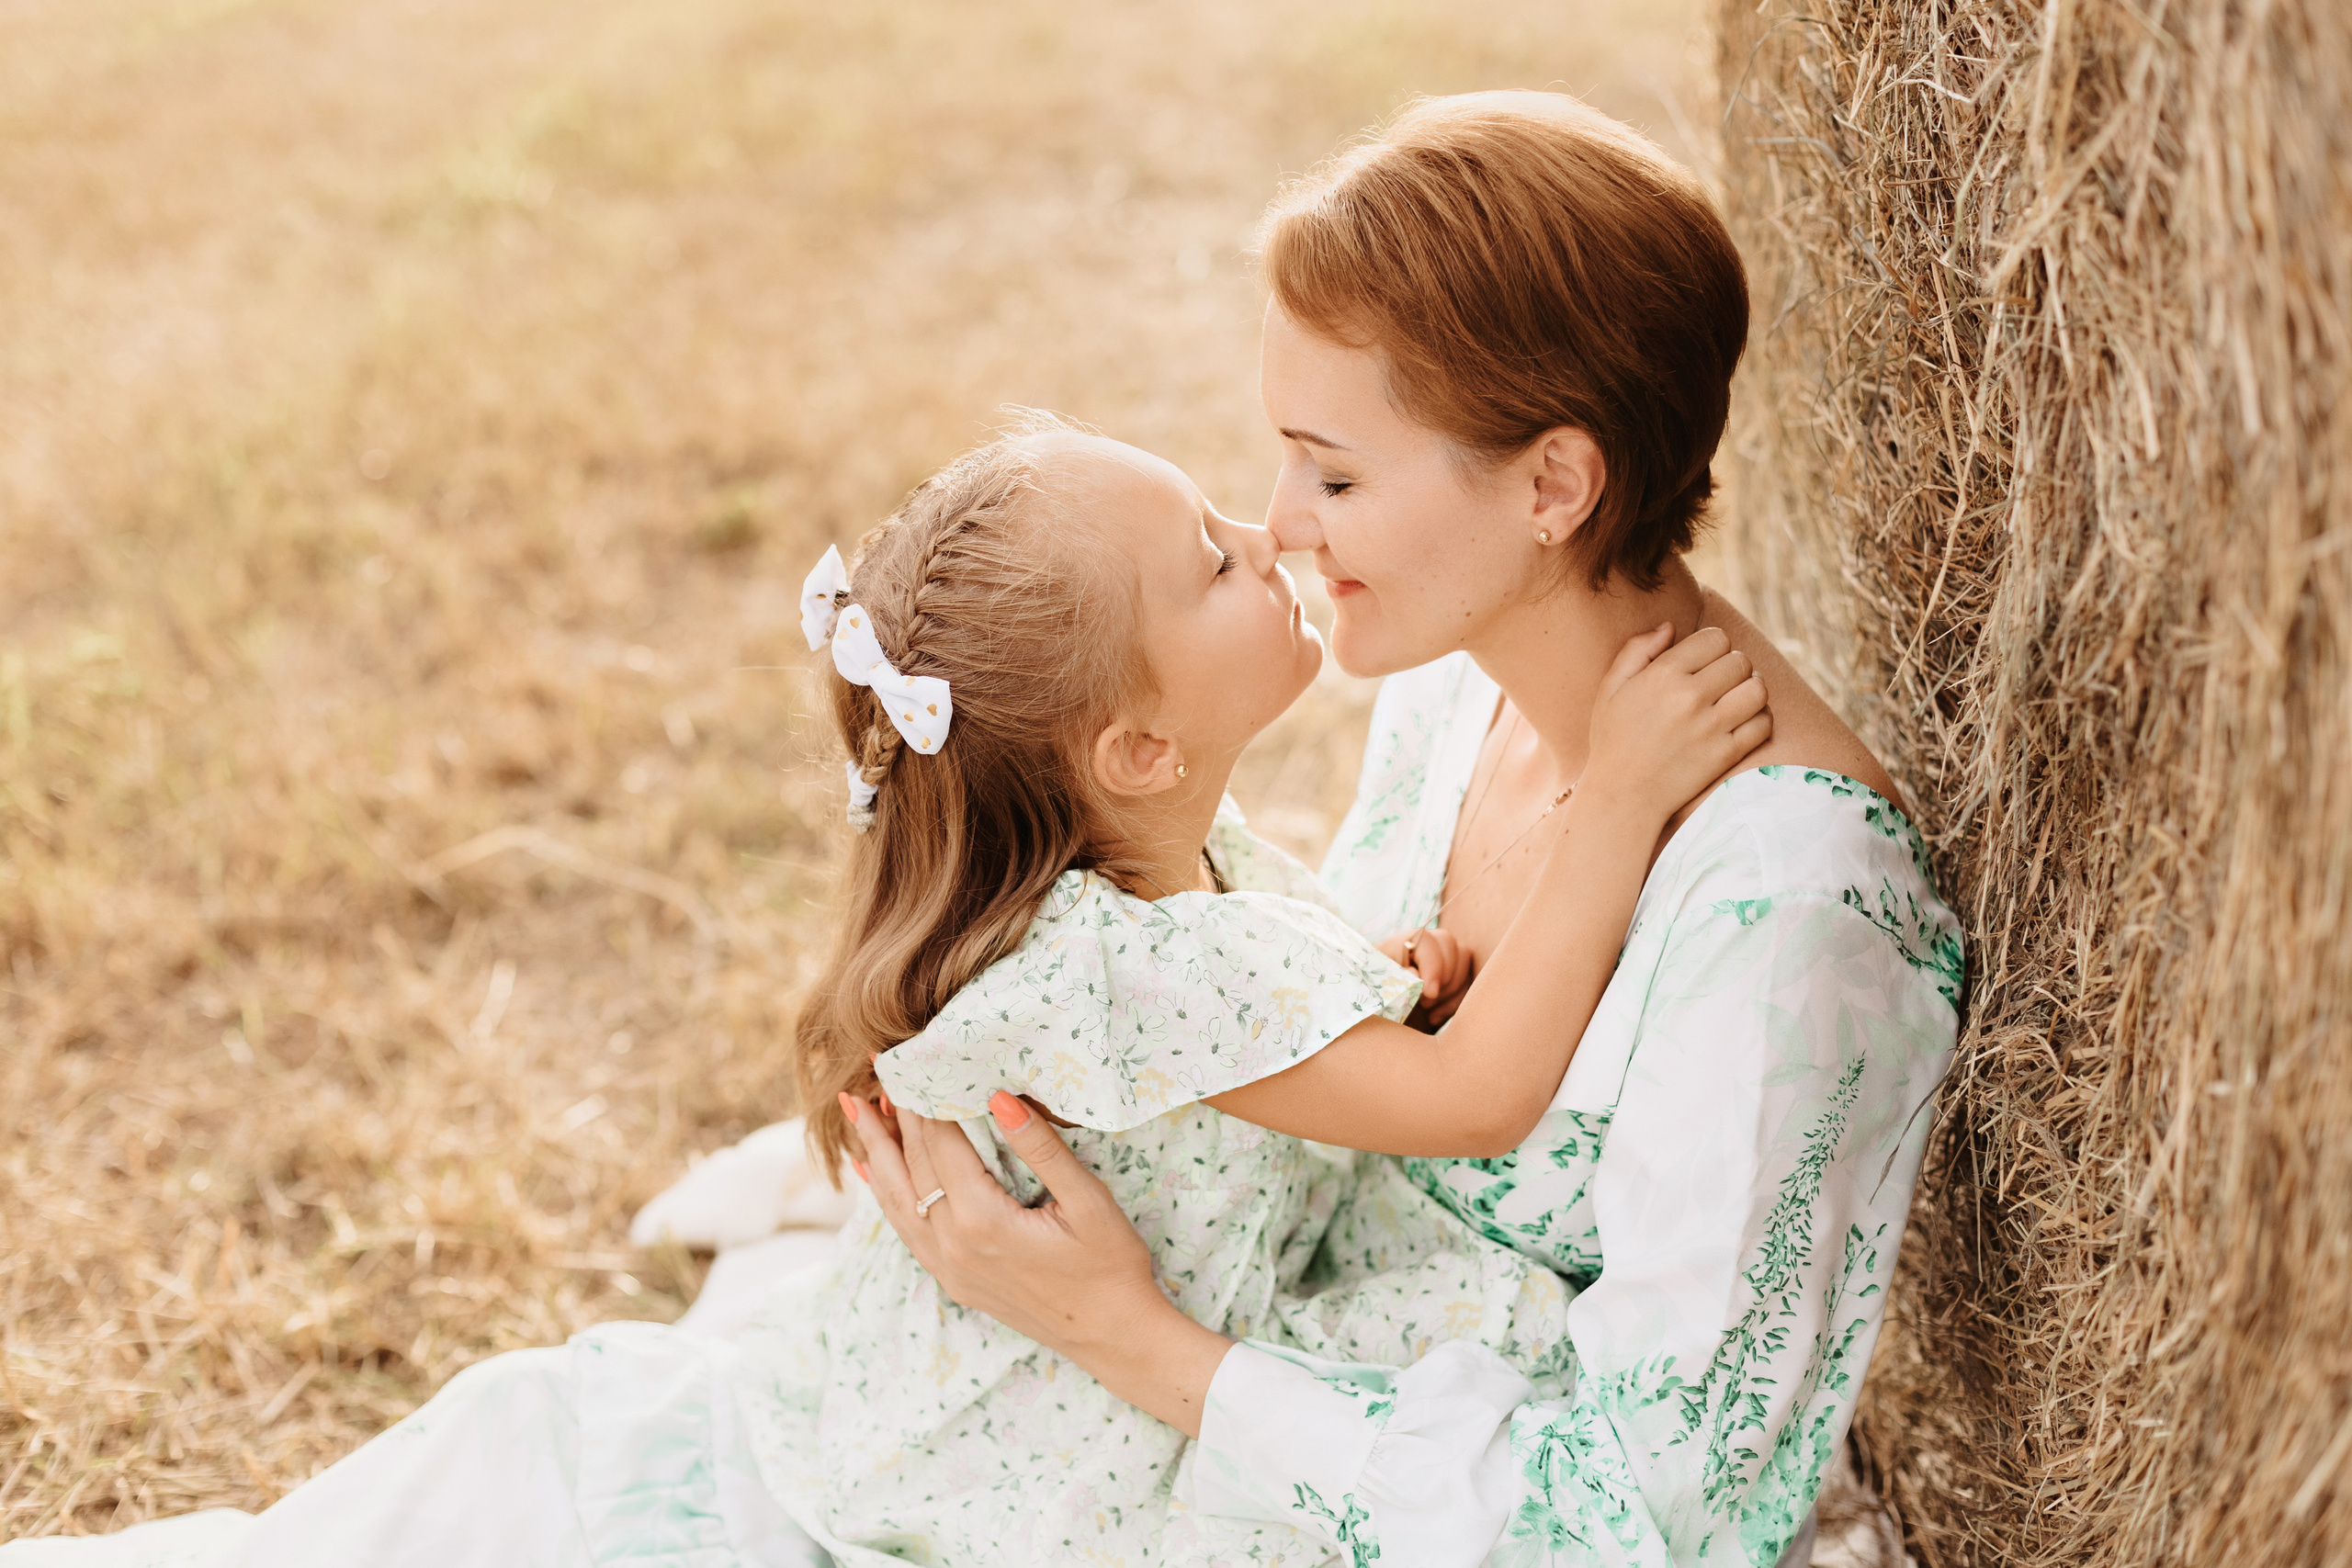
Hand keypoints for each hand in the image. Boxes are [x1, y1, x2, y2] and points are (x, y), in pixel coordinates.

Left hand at [840, 1090, 1232, 1435]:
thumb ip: (1041, 1149)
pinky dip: (886, 1195)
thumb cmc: (1111, 1265)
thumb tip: (999, 1097)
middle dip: (894, 1115)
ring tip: (856, 1109)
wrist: (1115, 1338)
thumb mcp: (1089, 1202)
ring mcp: (948, 1268)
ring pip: (897, 1200)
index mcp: (982, 1221)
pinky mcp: (953, 1280)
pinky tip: (873, 1171)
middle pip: (912, 1167)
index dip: (925, 1099)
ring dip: (877, 1151)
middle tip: (873, 1065)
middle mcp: (952, 1246)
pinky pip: (905, 1230)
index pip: (941, 1145)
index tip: (909, 1057)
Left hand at [1378, 925, 1470, 1024]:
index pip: (1425, 940)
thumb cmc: (1375, 1003)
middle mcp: (1422, 943)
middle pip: (1449, 943)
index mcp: (1398, 944)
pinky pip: (1470, 981)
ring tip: (1428, 1010)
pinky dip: (1456, 1002)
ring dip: (1451, 991)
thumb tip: (1416, 974)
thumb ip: (1395, 980)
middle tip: (1425, 1003)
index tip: (1430, 993)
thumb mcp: (1378, 993)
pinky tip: (1435, 1017)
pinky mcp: (1455, 973)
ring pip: (1465, 959)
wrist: (1381, 1018)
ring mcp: (1441, 955)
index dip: (1433, 966)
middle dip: (1443, 978)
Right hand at [1581, 624, 1771, 823]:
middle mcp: (1690, 697)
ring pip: (1757, 689)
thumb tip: (1670, 626)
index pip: (1715, 638)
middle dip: (1732, 666)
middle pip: (1740, 661)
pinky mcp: (1726, 754)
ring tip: (1736, 697)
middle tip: (1719, 681)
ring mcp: (1711, 727)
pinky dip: (1759, 719)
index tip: (1703, 661)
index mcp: (1663, 674)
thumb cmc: (1613, 739)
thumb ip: (1636, 649)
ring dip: (1751, 689)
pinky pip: (1763, 723)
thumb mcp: (1610, 688)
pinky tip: (1741, 722)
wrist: (1622, 795)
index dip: (1712, 646)